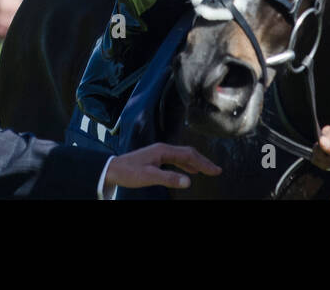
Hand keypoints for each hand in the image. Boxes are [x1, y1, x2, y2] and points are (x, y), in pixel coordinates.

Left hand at [105, 143, 221, 190]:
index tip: (216, 171)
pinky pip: (176, 160)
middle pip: (188, 153)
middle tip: (217, 171)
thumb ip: (169, 178)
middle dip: (203, 162)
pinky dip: (187, 165)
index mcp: (163, 150)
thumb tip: (189, 181)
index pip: (189, 155)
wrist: (112, 169)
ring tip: (207, 170)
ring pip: (183, 156)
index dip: (204, 163)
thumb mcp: (149, 177)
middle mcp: (163, 148)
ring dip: (196, 163)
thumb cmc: (129, 172)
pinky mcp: (156, 158)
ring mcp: (159, 152)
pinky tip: (190, 172)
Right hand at [313, 125, 329, 173]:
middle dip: (325, 160)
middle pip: (316, 151)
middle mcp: (327, 133)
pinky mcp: (323, 146)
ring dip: (325, 162)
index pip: (318, 147)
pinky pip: (316, 157)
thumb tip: (321, 140)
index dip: (326, 157)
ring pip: (315, 155)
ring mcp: (324, 139)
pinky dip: (323, 163)